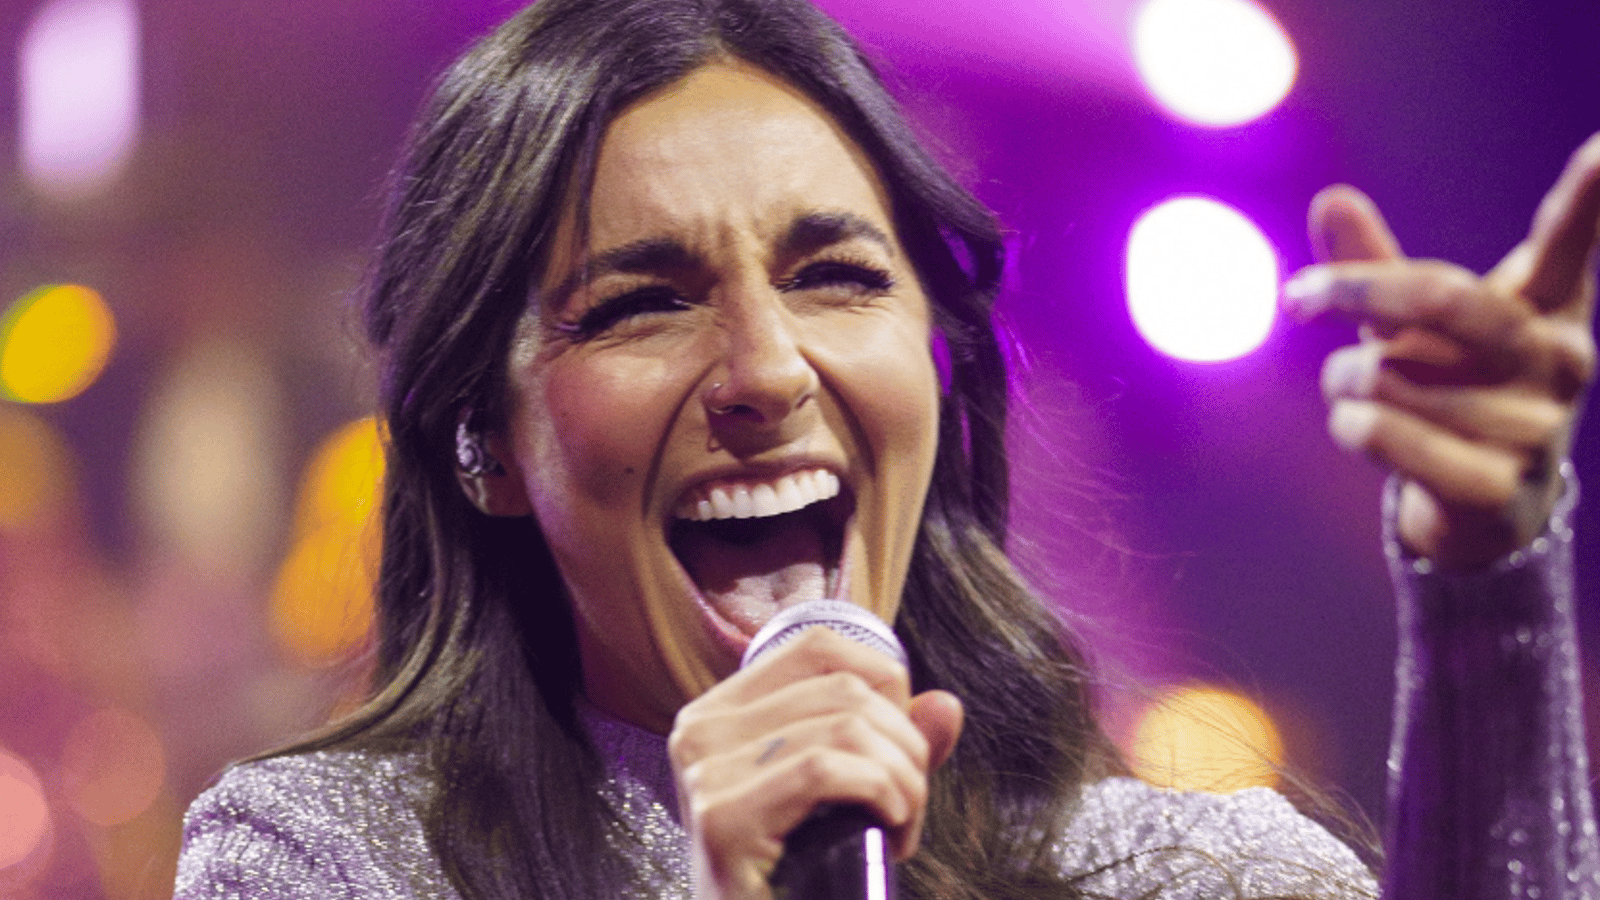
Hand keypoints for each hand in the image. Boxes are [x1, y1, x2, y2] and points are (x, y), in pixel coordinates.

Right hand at [667, 626, 963, 899]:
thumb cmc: (797, 875)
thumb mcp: (846, 795)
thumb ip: (893, 744)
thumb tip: (946, 705)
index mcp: (719, 711)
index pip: (818, 647)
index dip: (883, 682)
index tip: (900, 742)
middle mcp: (699, 730)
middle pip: (843, 689)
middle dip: (906, 744)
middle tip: (910, 802)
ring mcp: (704, 774)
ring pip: (845, 727)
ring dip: (902, 779)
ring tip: (902, 826)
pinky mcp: (722, 820)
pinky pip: (825, 770)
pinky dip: (880, 794)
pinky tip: (890, 832)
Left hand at [1285, 133, 1599, 568]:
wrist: (1481, 508)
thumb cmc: (1447, 389)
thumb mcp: (1411, 324)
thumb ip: (1375, 264)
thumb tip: (1331, 197)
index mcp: (1547, 309)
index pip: (1566, 246)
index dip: (1587, 197)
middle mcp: (1557, 361)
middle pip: (1442, 297)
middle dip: (1354, 289)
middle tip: (1295, 297)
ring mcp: (1535, 428)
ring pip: (1388, 374)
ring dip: (1343, 380)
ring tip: (1358, 394)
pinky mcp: (1497, 487)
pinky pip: (1385, 433)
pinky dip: (1349, 425)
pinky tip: (1357, 428)